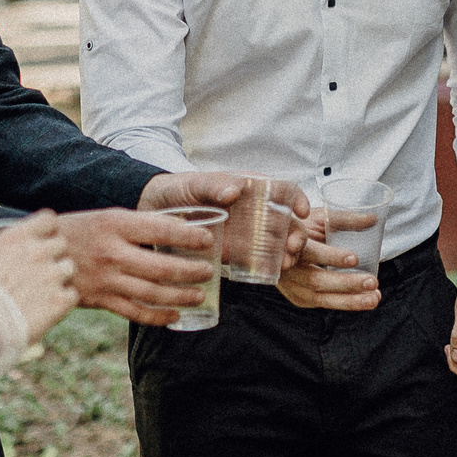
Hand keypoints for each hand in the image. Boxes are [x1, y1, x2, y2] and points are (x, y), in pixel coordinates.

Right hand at [0, 210, 76, 338]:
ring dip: (60, 278)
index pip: (48, 219)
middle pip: (62, 244)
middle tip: (42, 271)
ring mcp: (51, 275)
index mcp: (14, 238)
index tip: (41, 241)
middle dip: (54, 255)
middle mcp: (37, 251)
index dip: (47, 230)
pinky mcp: (60, 300)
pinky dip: (63, 302)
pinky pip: (73, 294)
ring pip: (69, 268)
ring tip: (44, 293)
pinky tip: (49, 310)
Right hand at [54, 206, 222, 325]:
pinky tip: (174, 316)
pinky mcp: (99, 300)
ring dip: (180, 297)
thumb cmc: (79, 231)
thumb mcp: (106, 217)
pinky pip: (134, 312)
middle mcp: (111, 252)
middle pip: (161, 267)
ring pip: (152, 293)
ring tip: (199, 296)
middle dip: (191, 271)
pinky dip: (158, 317)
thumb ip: (138, 225)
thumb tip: (180, 227)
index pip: (161, 229)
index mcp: (115, 224)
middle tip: (208, 271)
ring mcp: (105, 279)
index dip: (188, 236)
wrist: (38, 254)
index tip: (207, 240)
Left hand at [140, 171, 312, 269]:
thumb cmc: (177, 189)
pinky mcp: (234, 253)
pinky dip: (270, 267)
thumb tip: (234, 190)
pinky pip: (258, 260)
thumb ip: (214, 184)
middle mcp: (253, 211)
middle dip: (297, 234)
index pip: (282, 190)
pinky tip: (274, 274)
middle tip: (293, 247)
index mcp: (249, 188)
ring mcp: (246, 233)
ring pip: (277, 243)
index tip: (302, 212)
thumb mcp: (194, 182)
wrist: (154, 211)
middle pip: (286, 220)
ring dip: (289, 253)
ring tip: (287, 264)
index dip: (297, 198)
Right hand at [277, 211, 380, 311]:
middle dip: (345, 282)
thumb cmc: (304, 227)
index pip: (309, 250)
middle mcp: (286, 266)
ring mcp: (289, 285)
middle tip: (371, 281)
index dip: (331, 256)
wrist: (281, 244)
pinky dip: (344, 303)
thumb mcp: (321, 218)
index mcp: (289, 241)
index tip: (354, 258)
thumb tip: (372, 219)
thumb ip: (345, 219)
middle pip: (315, 279)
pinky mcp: (296, 297)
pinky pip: (321, 303)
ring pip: (318, 297)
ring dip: (349, 300)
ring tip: (374, 298)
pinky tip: (364, 300)